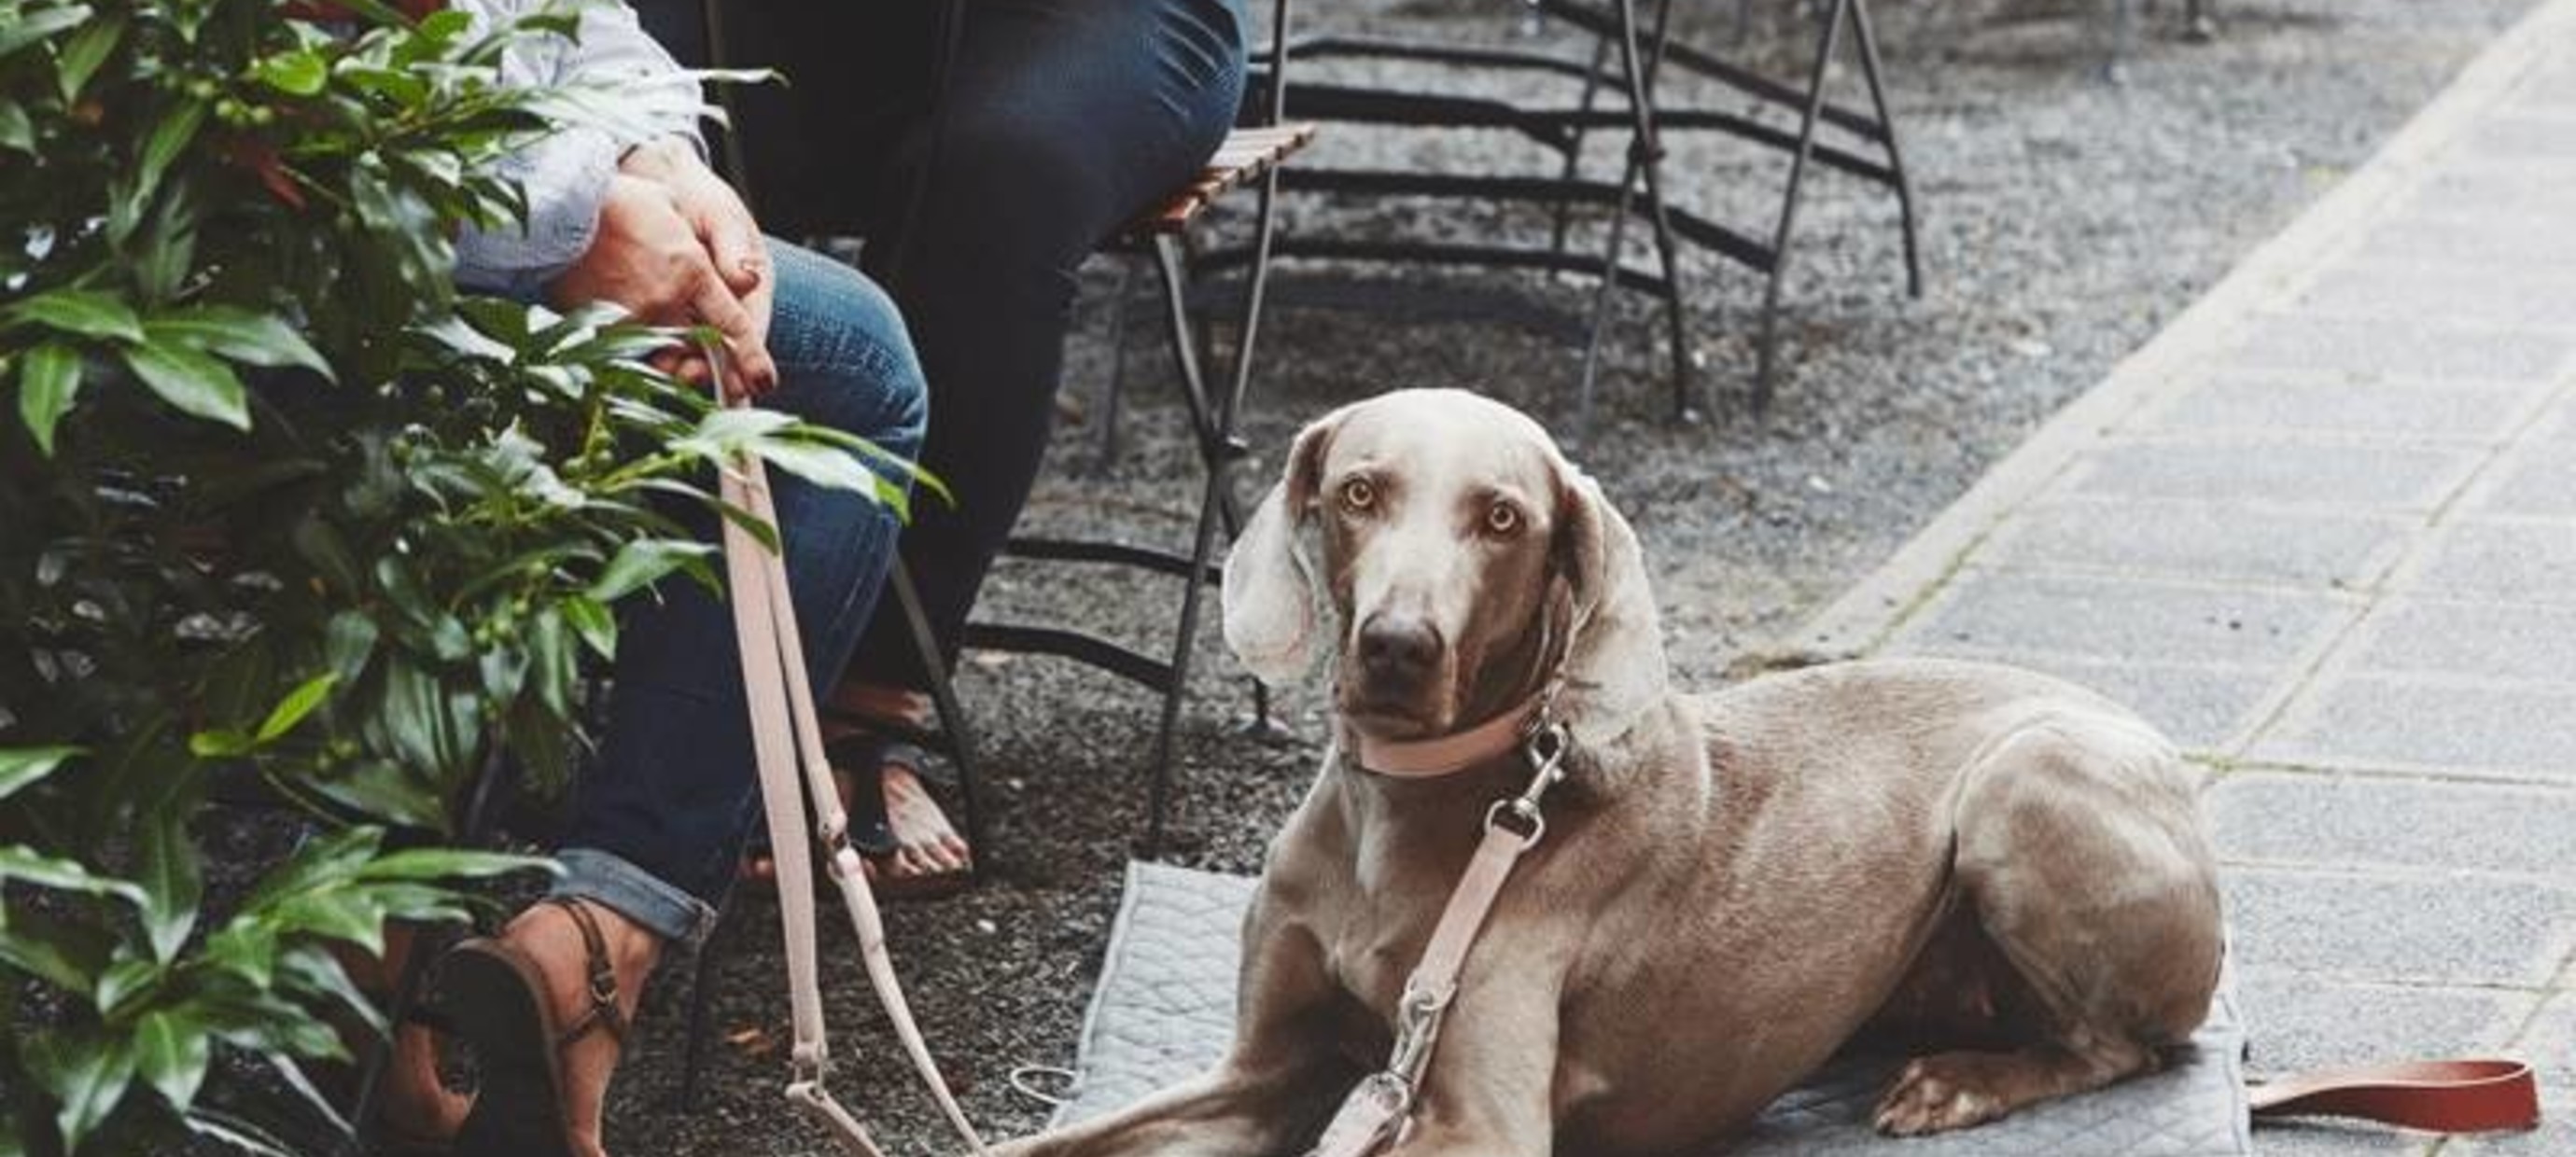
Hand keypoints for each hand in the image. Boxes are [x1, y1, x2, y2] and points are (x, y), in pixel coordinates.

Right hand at [547, 172, 777, 398]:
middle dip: (719, 373)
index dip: (751, 357)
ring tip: (692, 379)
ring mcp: (630, 317)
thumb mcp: (673, 206)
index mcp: (689, 270)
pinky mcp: (600, 328)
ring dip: (682, 372)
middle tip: (734, 390)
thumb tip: (749, 279)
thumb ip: (712, 242)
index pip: (731, 325)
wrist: (554, 207)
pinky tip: (651, 366)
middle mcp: (664, 300)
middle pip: (703, 351)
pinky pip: (630, 359)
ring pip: (668, 362)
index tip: (765, 382)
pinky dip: (645, 366)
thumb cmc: (615, 201)